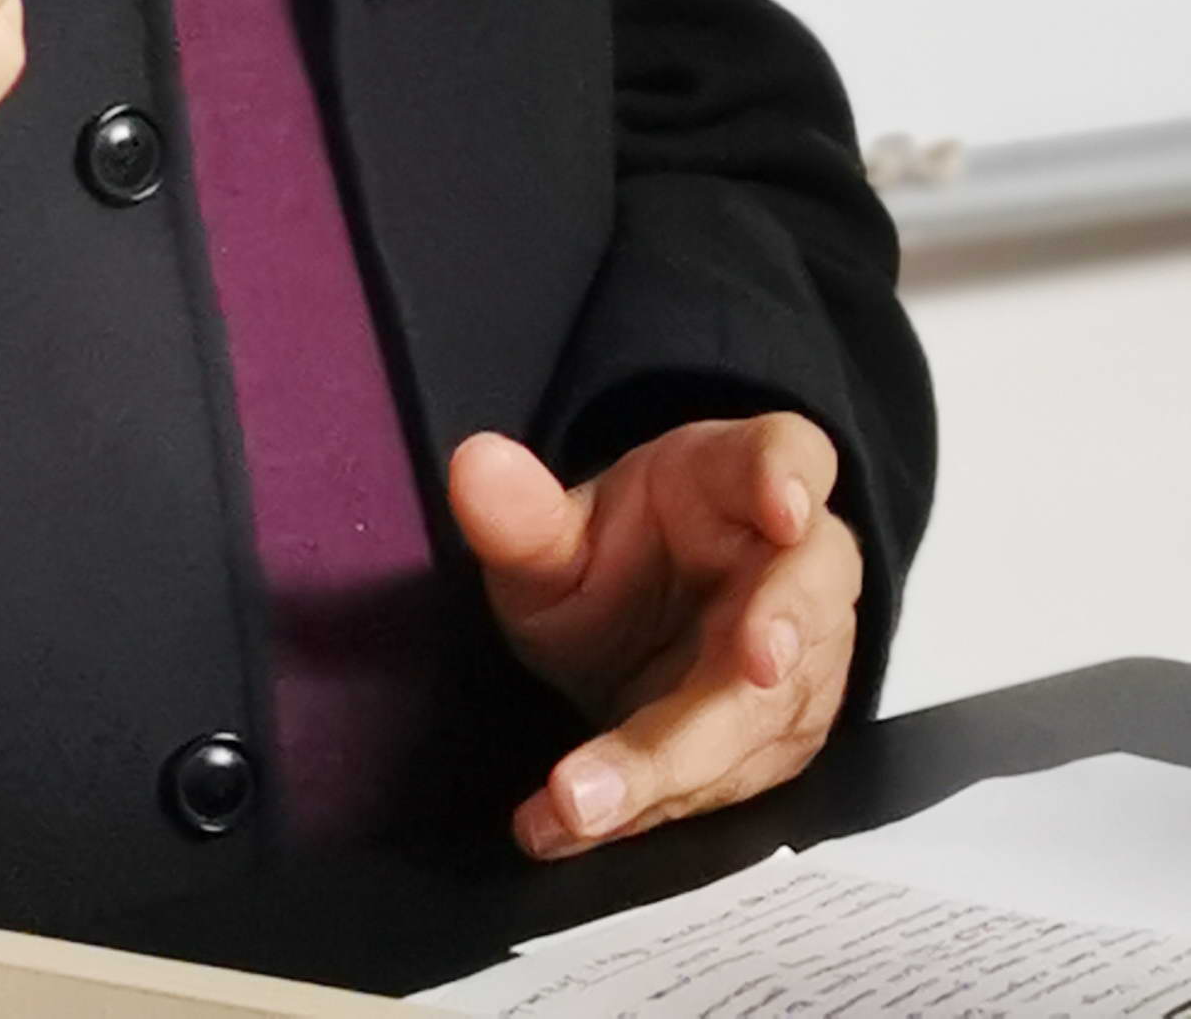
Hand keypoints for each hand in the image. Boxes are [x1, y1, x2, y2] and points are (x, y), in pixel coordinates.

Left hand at [448, 414, 860, 858]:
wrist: (630, 641)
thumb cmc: (613, 563)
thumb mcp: (554, 539)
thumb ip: (522, 513)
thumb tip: (475, 465)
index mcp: (735, 482)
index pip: (788, 454)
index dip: (789, 476)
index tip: (780, 506)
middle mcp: (790, 569)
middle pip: (805, 594)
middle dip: (783, 634)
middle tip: (752, 667)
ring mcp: (802, 665)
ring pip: (768, 711)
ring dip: (681, 762)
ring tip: (581, 798)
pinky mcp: (778, 747)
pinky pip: (722, 786)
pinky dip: (640, 811)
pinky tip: (562, 826)